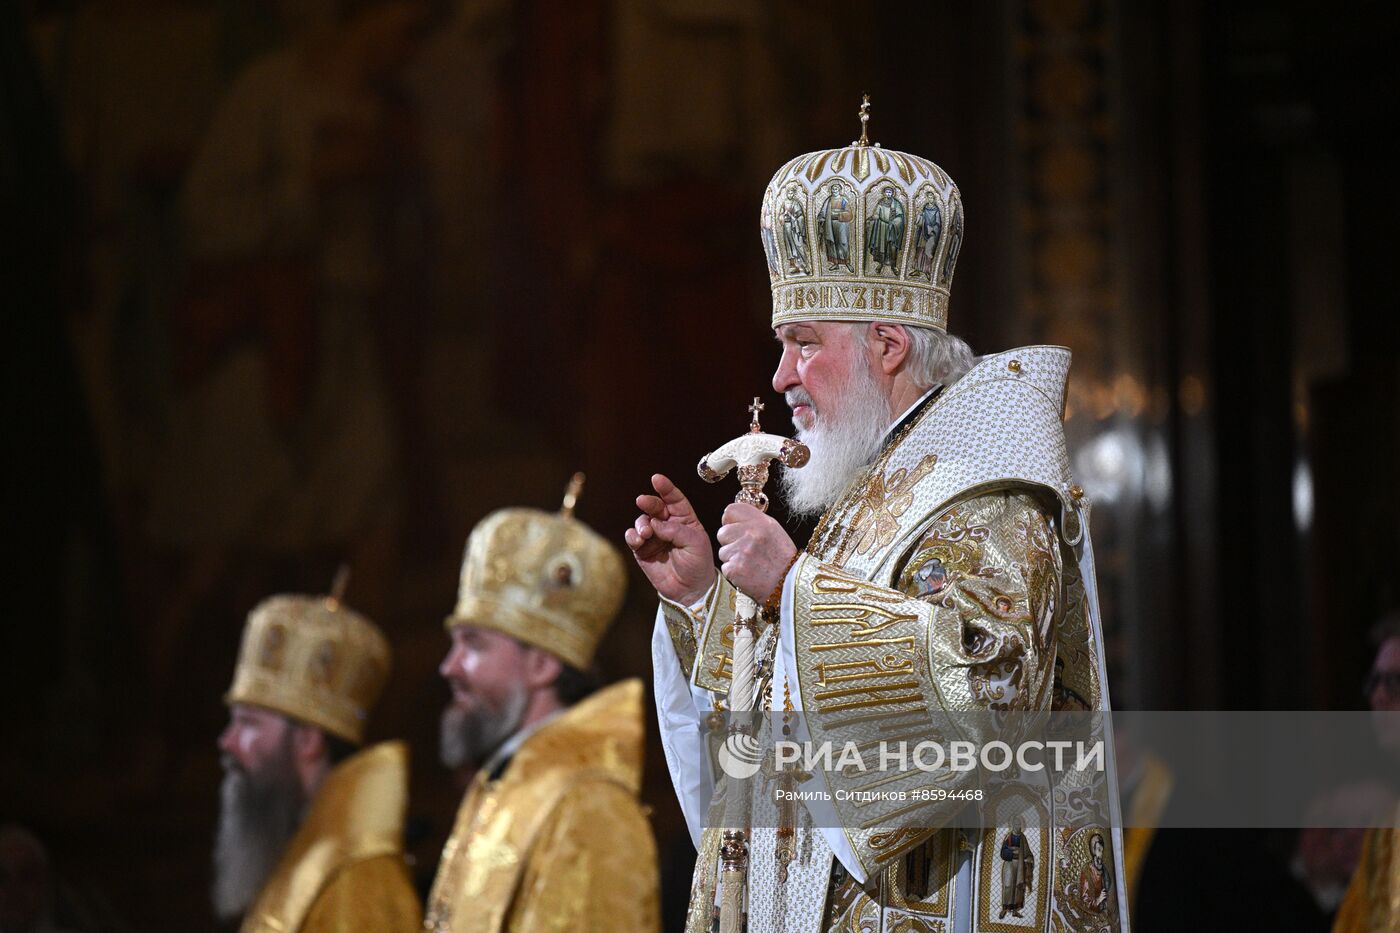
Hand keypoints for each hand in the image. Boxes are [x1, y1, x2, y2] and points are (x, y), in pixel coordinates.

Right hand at [624, 474, 716, 604]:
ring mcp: (654, 537)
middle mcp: (668, 525)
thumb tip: (654, 522)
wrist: (690, 590)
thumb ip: (675, 530)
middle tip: (643, 501)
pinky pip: (633, 537)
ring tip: (646, 533)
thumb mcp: (695, 544)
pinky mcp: (642, 550)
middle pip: (655, 506)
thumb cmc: (698, 564)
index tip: (656, 479)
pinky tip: (638, 540)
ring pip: (642, 521)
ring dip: (641, 523)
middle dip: (648, 502)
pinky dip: (632, 535)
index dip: (666, 488)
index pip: (674, 499)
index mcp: (685, 519)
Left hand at [716, 502, 796, 601]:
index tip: (736, 529)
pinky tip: (747, 573)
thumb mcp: (775, 531)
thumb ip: (755, 521)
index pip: (730, 511)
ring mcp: (742, 551)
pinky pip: (725, 566)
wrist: (788, 585)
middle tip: (745, 551)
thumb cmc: (782, 559)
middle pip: (723, 532)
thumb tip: (735, 517)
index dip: (730, 521)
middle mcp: (751, 534)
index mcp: (762, 522)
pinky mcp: (735, 568)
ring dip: (732, 558)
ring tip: (749, 563)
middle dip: (730, 542)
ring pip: (722, 551)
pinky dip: (733, 572)